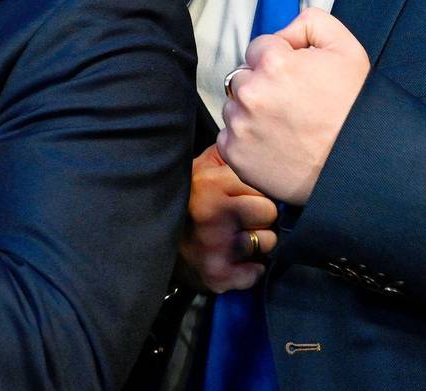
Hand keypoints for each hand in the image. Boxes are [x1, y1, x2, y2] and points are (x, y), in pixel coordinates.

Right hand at [178, 145, 278, 292]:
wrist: (155, 240)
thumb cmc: (188, 199)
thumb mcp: (202, 167)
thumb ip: (231, 155)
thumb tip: (265, 151)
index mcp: (210, 183)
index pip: (264, 184)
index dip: (258, 190)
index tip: (244, 196)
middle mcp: (212, 213)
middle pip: (270, 212)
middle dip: (261, 216)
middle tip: (241, 219)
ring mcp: (215, 246)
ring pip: (268, 242)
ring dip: (258, 243)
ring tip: (236, 238)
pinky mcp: (217, 274)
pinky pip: (256, 272)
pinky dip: (249, 270)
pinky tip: (234, 261)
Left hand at [220, 8, 370, 204]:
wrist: (359, 166)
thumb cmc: (355, 111)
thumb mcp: (347, 50)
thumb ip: (311, 24)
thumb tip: (285, 31)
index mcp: (273, 63)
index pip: (259, 48)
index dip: (279, 60)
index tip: (296, 79)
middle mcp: (250, 92)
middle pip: (243, 76)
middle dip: (262, 85)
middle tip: (293, 104)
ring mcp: (240, 125)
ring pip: (235, 106)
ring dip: (252, 112)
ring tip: (287, 127)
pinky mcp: (235, 153)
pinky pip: (229, 137)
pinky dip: (247, 140)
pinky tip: (276, 144)